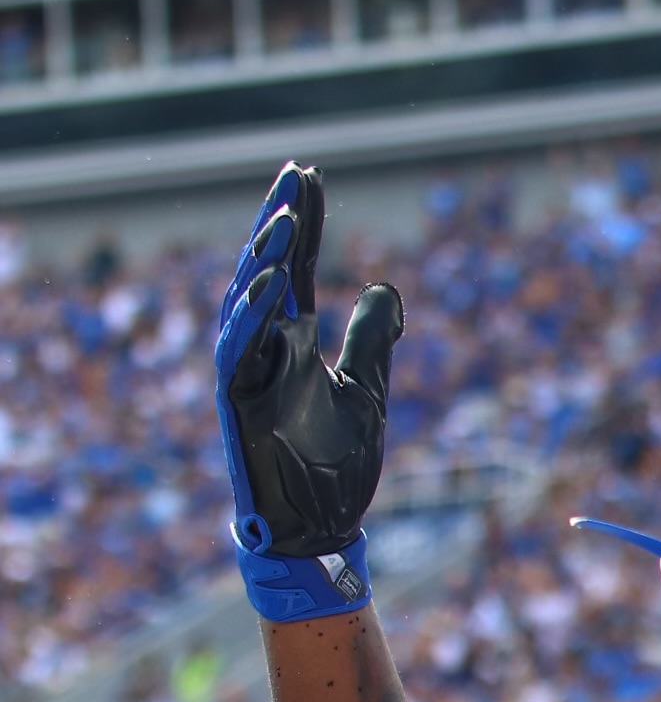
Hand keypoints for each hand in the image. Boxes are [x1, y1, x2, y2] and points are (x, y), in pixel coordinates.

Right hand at [214, 162, 405, 621]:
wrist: (323, 527)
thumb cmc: (337, 465)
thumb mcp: (368, 390)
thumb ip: (371, 340)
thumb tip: (383, 289)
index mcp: (292, 341)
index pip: (293, 267)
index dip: (302, 221)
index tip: (309, 174)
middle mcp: (264, 349)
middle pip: (265, 272)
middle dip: (278, 224)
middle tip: (295, 178)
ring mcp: (247, 375)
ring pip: (245, 306)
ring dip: (263, 263)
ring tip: (286, 221)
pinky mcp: (238, 406)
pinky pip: (237, 356)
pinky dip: (251, 321)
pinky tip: (269, 288)